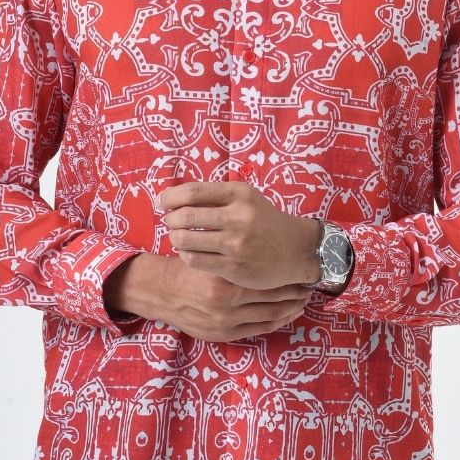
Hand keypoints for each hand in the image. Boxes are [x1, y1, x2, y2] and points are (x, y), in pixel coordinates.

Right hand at [103, 250, 315, 343]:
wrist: (162, 292)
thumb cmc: (189, 267)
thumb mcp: (210, 252)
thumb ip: (232, 249)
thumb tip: (263, 239)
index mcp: (226, 279)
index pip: (268, 280)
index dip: (288, 278)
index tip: (301, 272)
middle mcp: (227, 302)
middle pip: (273, 299)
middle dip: (294, 294)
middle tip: (308, 287)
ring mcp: (226, 321)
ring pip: (269, 316)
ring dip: (289, 309)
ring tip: (303, 301)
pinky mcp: (224, 334)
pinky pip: (258, 329)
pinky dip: (276, 322)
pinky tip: (287, 315)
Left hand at [157, 179, 321, 290]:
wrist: (296, 250)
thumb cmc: (264, 221)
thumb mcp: (247, 197)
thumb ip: (216, 195)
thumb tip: (175, 196)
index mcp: (239, 194)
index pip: (192, 192)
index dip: (170, 197)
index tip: (163, 203)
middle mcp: (238, 217)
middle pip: (185, 216)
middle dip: (170, 219)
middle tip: (170, 221)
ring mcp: (236, 244)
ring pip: (186, 239)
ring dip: (175, 238)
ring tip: (179, 237)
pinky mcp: (234, 267)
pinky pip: (195, 260)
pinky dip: (185, 254)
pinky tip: (189, 251)